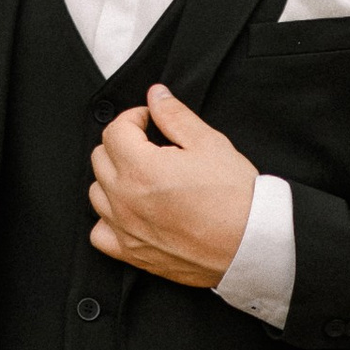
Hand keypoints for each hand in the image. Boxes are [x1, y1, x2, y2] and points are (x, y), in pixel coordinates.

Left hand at [88, 84, 258, 288]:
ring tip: (142, 176)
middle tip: (149, 145)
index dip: (134, 117)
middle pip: (100, 158)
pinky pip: (99, 233)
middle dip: (122, 144)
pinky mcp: (133, 253)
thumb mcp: (209, 144)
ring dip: (113, 178)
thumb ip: (175, 116)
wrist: (252, 243)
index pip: (115, 130)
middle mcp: (125, 200)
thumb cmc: (235, 198)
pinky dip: (109, 219)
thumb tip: (156, 96)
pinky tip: (130, 211)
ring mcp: (125, 229)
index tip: (150, 120)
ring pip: (97, 193)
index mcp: (141, 169)